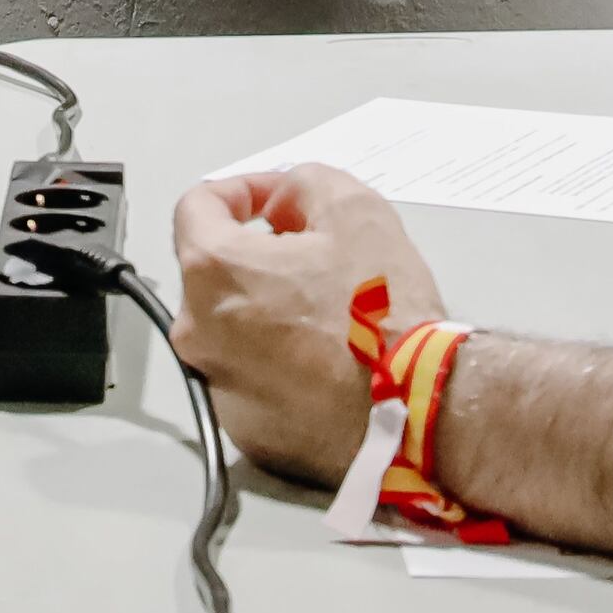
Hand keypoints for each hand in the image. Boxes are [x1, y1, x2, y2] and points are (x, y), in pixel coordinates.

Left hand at [165, 164, 442, 487]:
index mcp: (214, 271)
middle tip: (316, 254)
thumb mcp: (354, 210)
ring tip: (329, 310)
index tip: (277, 200)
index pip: (197, 207)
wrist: (415, 413)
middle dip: (260, 253)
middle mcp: (198, 332)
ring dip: (269, 306)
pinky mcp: (244, 427)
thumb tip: (283, 203)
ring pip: (233, 324)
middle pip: (215, 269)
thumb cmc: (383, 317)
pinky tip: (328, 355)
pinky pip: (252, 373)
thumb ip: (302, 186)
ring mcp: (217, 384)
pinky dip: (279, 357)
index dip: (242, 190)